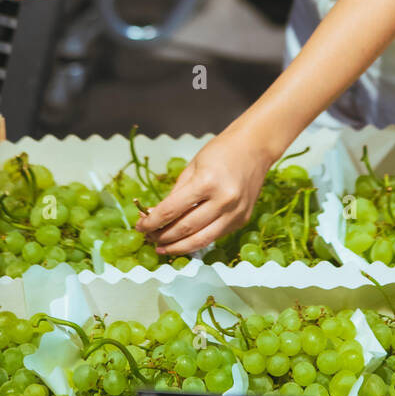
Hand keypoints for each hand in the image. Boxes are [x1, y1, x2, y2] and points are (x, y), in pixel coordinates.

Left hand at [134, 128, 271, 254]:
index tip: (139, 226)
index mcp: (207, 182)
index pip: (172, 210)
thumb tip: (155, 215)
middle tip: (149, 238)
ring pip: (201, 240)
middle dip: (163, 237)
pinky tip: (184, 241)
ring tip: (162, 248)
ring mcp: (235, 213)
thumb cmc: (220, 151)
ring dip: (178, 247)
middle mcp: (223, 200)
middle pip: (185, 228)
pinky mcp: (242, 220)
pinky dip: (198, 241)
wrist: (255, 147)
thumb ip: (175, 193)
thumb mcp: (192, 166)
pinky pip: (216, 236)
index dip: (152, 221)